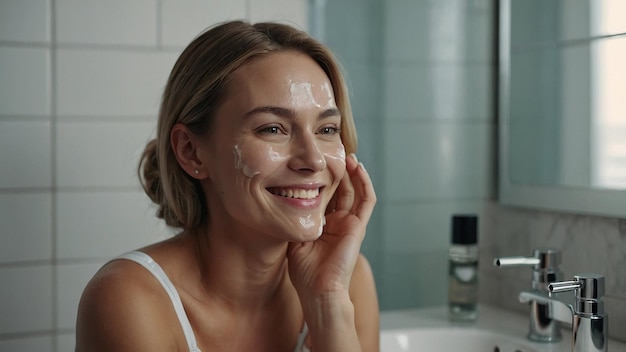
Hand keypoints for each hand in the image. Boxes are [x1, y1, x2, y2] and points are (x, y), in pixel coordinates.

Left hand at [287, 154, 375, 301]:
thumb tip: (286, 197)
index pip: (325, 196)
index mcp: (324, 225)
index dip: (322, 179)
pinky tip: (358, 168)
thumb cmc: (305, 272)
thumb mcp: (294, 237)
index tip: (314, 162)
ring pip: (355, 191)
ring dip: (353, 173)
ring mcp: (350, 223)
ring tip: (347, 155)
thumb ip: (296, 218)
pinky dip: (364, 183)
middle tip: (333, 152)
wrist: (318, 291)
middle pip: (341, 190)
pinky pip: (366, 200)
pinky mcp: (358, 226)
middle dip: (338, 171)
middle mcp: (339, 222)